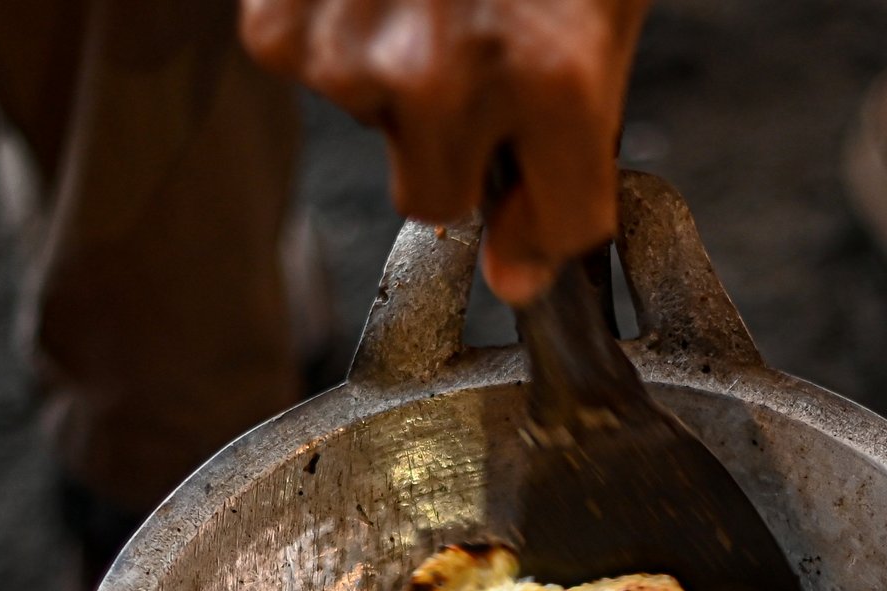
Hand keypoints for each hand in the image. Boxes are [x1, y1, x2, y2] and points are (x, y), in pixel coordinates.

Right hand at [241, 0, 649, 303]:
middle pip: (437, 200)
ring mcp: (356, 57)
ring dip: (392, 71)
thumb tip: (517, 268)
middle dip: (454, 143)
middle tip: (472, 43)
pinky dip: (330, 24)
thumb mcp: (604, 1)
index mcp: (555, 75)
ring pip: (370, 125)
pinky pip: (302, 64)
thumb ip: (579, 131)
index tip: (534, 211)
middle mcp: (448, 78)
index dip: (550, 222)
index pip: (562, 228)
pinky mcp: (282, 28)